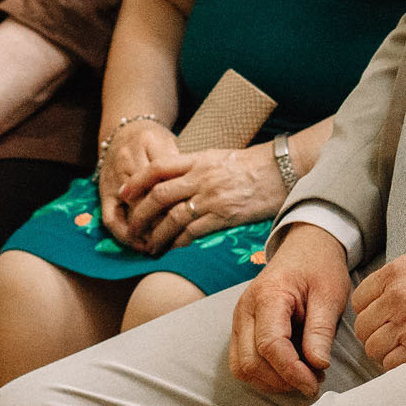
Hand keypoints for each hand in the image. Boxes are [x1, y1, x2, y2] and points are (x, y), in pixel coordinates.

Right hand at [96, 119, 178, 246]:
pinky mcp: (103, 192)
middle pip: (148, 199)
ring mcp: (113, 179)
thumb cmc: (152, 139)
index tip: (193, 218)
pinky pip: (109, 218)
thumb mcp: (169, 143)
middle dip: (164, 221)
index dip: (178, 203)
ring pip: (131, 211)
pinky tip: (138, 244)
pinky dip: (123, 234)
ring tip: (160, 246)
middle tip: (180, 238)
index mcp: (149, 145)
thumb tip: (190, 194)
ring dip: (146, 232)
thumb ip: (178, 164)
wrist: (124, 129)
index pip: (166, 180)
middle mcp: (127, 162)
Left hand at [118, 145, 287, 251]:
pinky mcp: (224, 216)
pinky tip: (173, 247)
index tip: (123, 193)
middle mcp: (201, 177)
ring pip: (173, 217)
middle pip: (159, 195)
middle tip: (132, 227)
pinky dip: (178, 241)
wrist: (282, 170)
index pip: (158, 168)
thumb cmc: (252, 165)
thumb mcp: (218, 158)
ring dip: (157, 234)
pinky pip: (193, 232)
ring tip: (149, 245)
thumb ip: (195, 168)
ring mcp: (212, 197)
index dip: (136, 181)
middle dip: (141, 213)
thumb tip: (175, 182)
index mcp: (198, 160)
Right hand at [228, 225, 351, 396]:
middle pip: (250, 362)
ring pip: (242, 368)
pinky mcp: (242, 330)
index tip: (314, 384)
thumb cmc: (318, 267)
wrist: (305, 248)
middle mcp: (245, 309)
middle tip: (314, 380)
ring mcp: (240, 321)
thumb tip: (318, 366)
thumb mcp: (330, 294)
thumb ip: (321, 330)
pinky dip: (264, 375)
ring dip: (271, 381)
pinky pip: (243, 363)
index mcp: (268, 295)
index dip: (292, 371)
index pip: (270, 345)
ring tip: (302, 375)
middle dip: (282, 380)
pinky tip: (289, 370)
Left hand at [352, 244, 405, 372]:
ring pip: (374, 348)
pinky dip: (400, 365)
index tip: (381, 319)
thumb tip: (385, 298)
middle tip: (393, 338)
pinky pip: (393, 364)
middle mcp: (396, 296)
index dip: (370, 312)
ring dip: (387, 352)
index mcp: (396, 272)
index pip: (359, 300)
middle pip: (363, 327)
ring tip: (405, 349)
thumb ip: (401, 279)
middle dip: (376, 334)